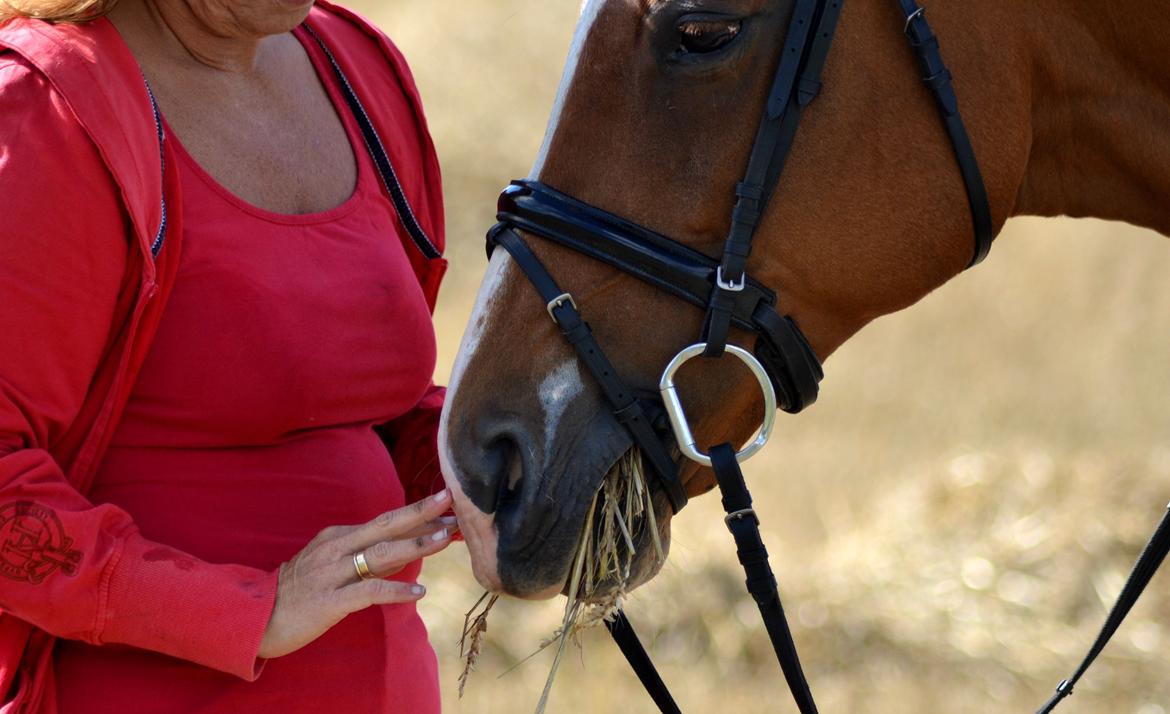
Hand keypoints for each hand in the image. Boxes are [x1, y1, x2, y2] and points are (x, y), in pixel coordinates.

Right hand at [257, 490, 457, 658]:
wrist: (254, 619)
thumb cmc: (298, 594)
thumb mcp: (334, 568)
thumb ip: (370, 560)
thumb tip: (410, 551)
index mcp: (337, 538)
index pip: (384, 522)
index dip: (416, 514)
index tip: (446, 504)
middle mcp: (335, 549)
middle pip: (384, 525)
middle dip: (420, 512)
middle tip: (451, 501)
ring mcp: (331, 574)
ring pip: (379, 554)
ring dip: (415, 544)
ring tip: (445, 539)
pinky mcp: (329, 601)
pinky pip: (367, 592)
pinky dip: (394, 590)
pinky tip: (418, 592)